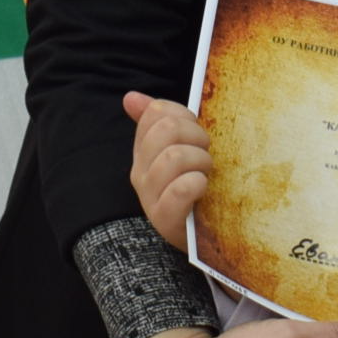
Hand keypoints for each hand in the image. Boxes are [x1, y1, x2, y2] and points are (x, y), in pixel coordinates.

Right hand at [123, 90, 209, 252]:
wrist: (202, 239)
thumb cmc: (194, 191)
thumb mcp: (178, 153)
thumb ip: (157, 123)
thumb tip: (130, 97)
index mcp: (142, 153)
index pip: (156, 113)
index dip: (185, 116)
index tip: (197, 133)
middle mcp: (141, 173)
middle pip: (166, 129)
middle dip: (197, 136)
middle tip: (206, 155)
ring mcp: (150, 197)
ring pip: (174, 156)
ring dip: (201, 161)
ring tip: (207, 175)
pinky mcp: (165, 220)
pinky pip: (181, 188)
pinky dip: (197, 183)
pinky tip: (203, 188)